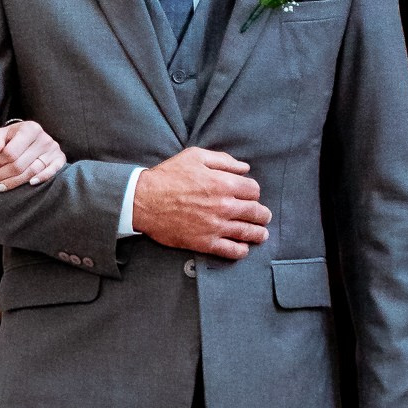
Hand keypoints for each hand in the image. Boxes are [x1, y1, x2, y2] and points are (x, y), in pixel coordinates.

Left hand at [0, 119, 66, 191]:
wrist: (33, 136)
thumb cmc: (14, 137)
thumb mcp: (3, 133)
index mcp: (30, 129)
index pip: (11, 151)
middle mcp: (44, 138)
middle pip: (20, 164)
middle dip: (2, 174)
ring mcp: (53, 149)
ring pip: (32, 171)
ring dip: (15, 182)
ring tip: (0, 187)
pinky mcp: (60, 159)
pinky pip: (51, 171)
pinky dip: (42, 178)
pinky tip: (30, 184)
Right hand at [131, 148, 269, 257]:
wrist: (144, 201)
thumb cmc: (168, 176)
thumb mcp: (195, 156)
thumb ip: (223, 160)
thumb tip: (245, 168)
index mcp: (223, 183)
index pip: (253, 190)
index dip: (254, 192)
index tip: (250, 195)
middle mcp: (224, 206)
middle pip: (256, 212)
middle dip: (262, 214)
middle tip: (263, 216)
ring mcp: (216, 226)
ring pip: (248, 232)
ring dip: (258, 233)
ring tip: (261, 234)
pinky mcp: (205, 242)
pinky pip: (231, 250)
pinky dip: (241, 250)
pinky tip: (243, 248)